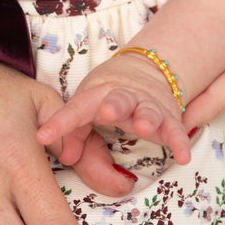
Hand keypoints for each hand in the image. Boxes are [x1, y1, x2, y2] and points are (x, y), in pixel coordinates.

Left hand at [37, 52, 191, 165]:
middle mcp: (123, 97)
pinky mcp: (169, 116)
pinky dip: (180, 141)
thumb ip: (74, 133)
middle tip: (106, 113)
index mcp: (97, 94)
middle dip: (112, 106)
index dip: (59, 123)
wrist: (147, 67)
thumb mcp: (86, 107)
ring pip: (148, 110)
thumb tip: (66, 158)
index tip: (42, 137)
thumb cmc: (107, 94)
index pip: (76, 108)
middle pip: (117, 99)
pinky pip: (175, 129)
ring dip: (146, 117)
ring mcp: (147, 105)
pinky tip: (182, 156)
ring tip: (144, 127)